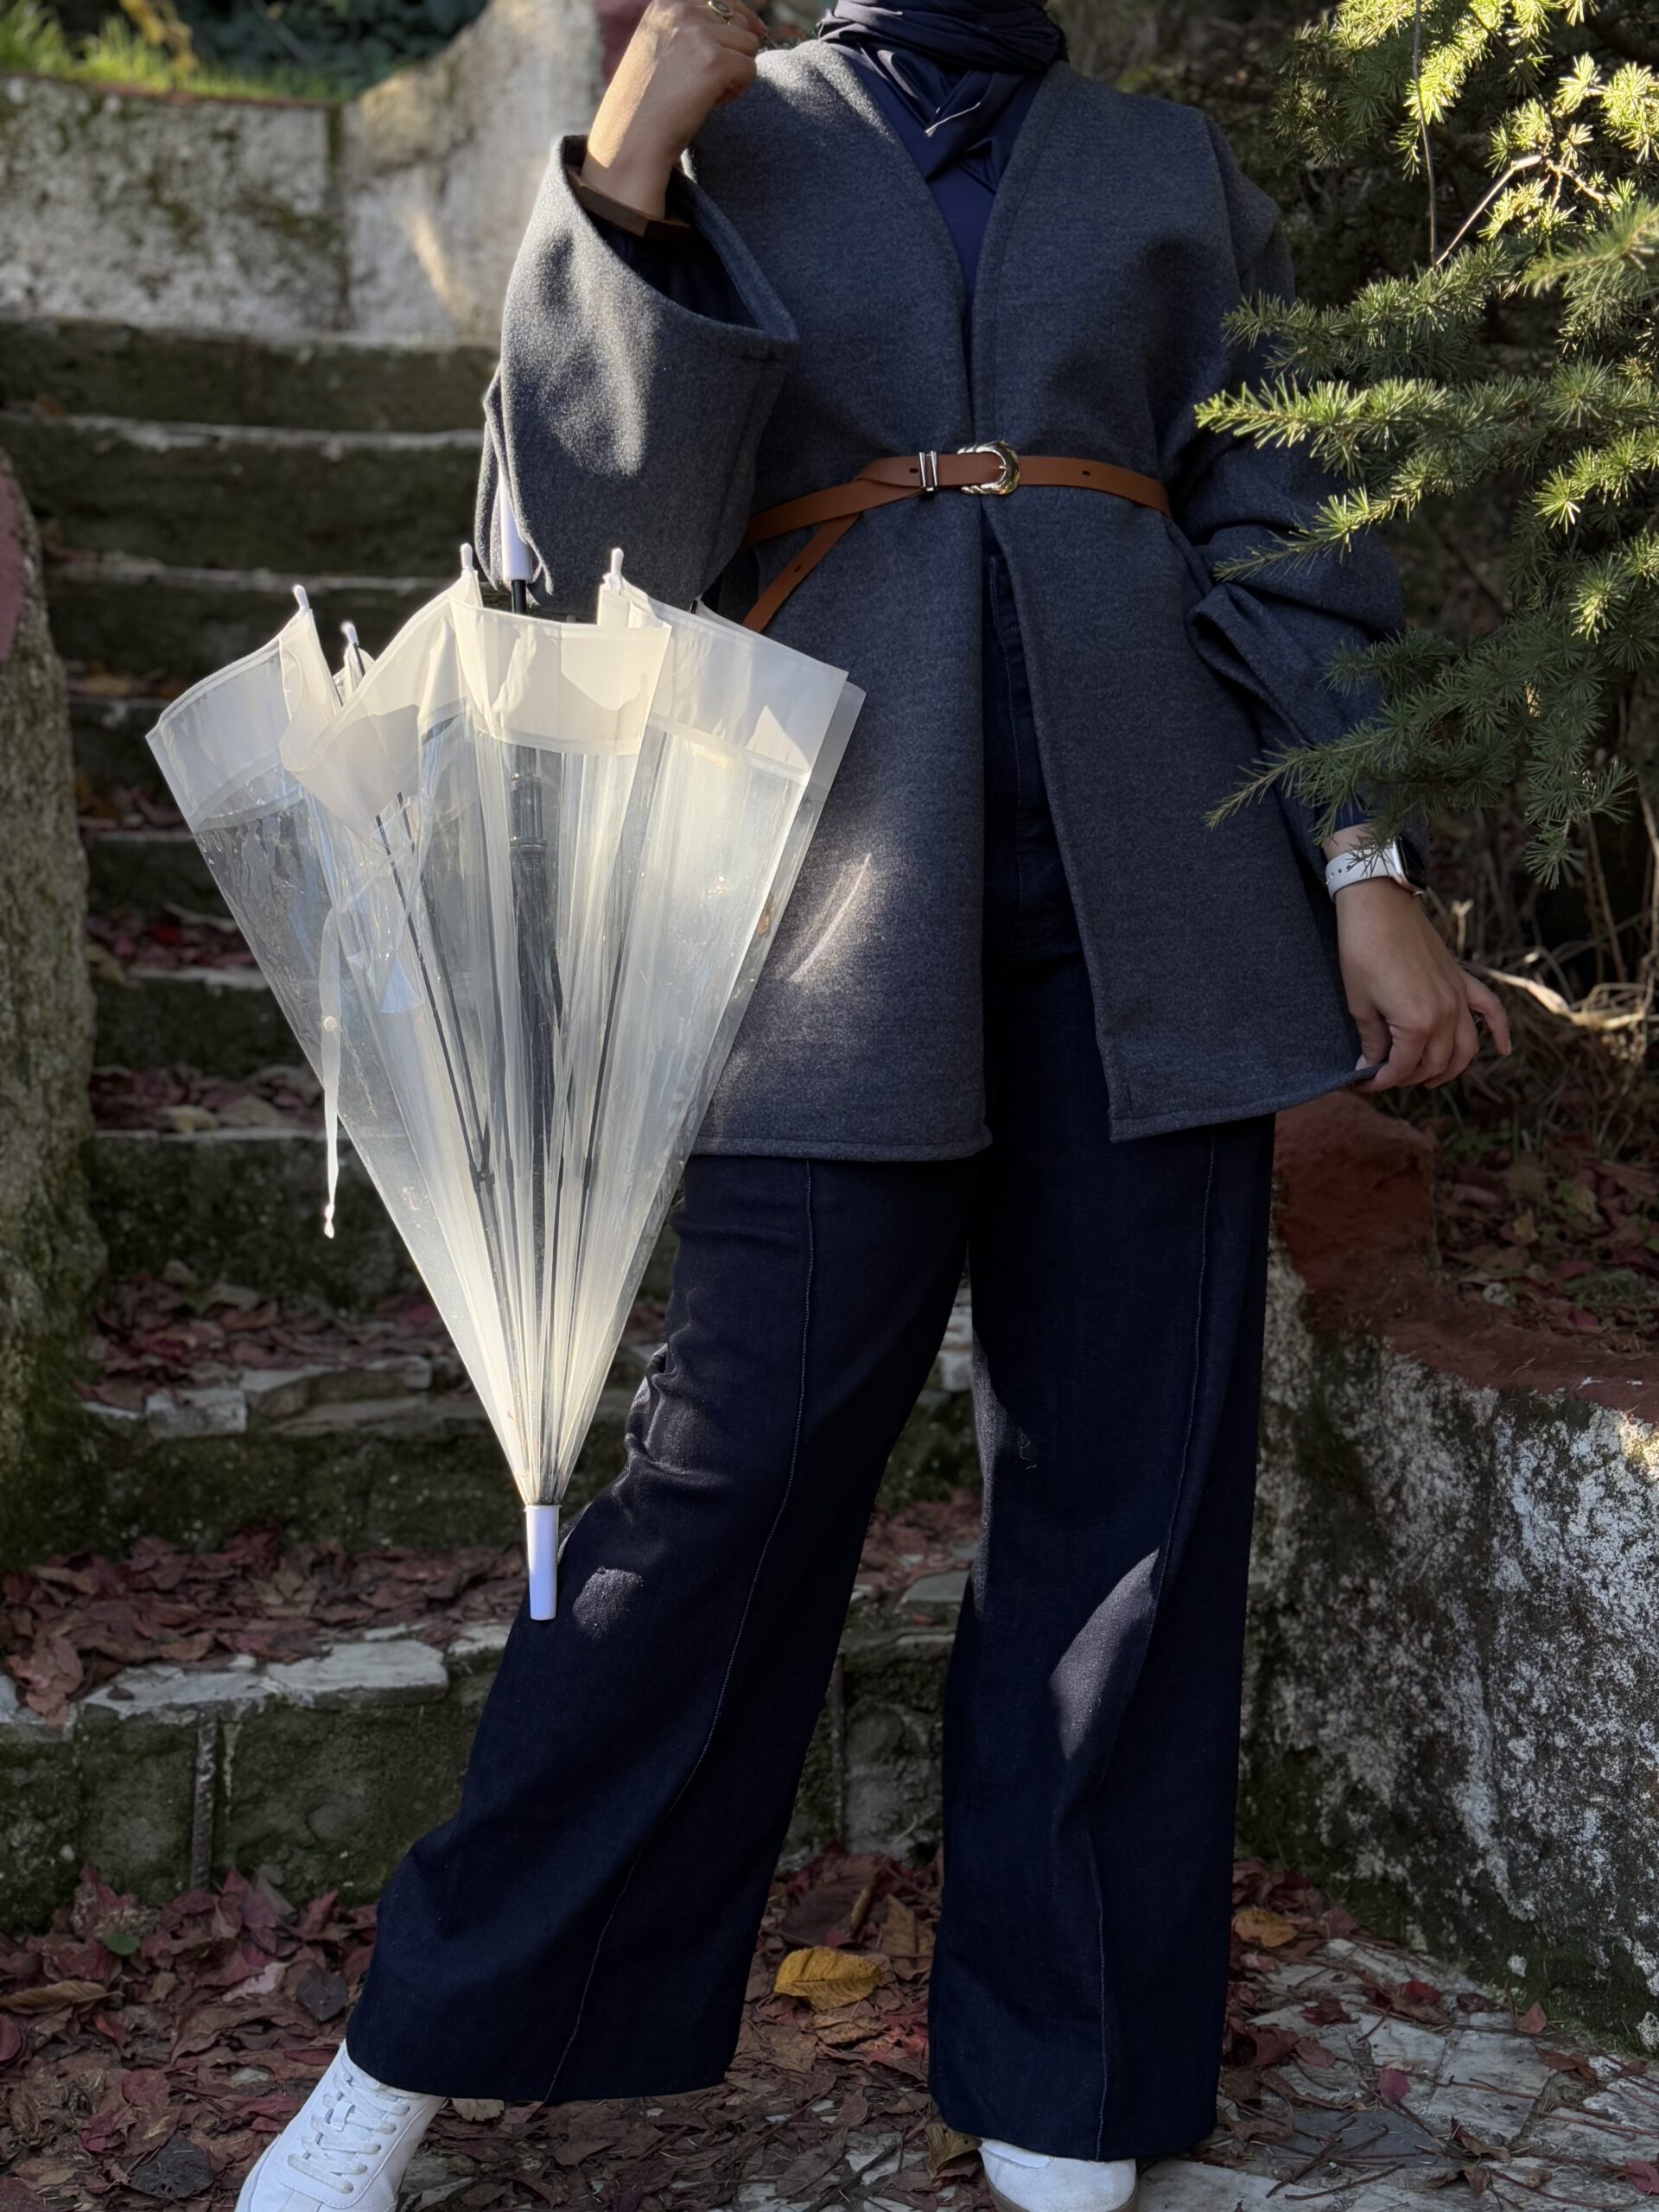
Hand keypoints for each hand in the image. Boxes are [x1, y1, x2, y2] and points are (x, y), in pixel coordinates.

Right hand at [582, 0, 767, 220]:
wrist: (631, 138)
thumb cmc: (647, 104)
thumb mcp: (661, 49)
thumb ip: (691, 32)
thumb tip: (747, 26)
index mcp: (666, 4)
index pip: (722, 0)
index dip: (743, 19)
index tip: (758, 32)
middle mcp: (681, 11)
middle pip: (740, 23)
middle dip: (735, 53)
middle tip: (712, 83)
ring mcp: (698, 35)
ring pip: (749, 46)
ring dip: (736, 73)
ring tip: (708, 94)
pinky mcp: (714, 62)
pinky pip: (750, 70)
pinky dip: (738, 91)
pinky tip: (713, 103)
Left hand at [1334, 878, 1510, 1091]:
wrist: (1379, 906)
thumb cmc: (1363, 953)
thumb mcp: (1360, 1004)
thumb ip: (1372, 1041)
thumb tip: (1370, 1064)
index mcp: (1417, 1024)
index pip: (1403, 1068)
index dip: (1382, 1081)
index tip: (1364, 1083)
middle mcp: (1446, 1015)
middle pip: (1435, 1062)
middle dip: (1408, 1077)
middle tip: (1386, 1077)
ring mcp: (1458, 997)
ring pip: (1466, 1048)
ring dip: (1450, 1068)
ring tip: (1429, 1079)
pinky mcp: (1462, 979)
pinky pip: (1490, 1010)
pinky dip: (1500, 1032)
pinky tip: (1503, 1050)